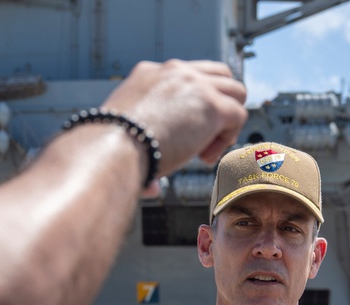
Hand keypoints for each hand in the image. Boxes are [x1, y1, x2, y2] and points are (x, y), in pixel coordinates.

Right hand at [103, 59, 247, 173]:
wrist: (112, 148)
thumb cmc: (112, 150)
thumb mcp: (128, 132)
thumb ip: (143, 146)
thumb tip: (151, 188)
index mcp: (151, 73)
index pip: (190, 77)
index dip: (195, 106)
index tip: (184, 133)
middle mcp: (175, 71)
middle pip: (220, 76)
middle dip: (219, 106)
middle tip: (202, 139)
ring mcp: (196, 85)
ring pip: (236, 93)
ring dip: (226, 123)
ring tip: (204, 151)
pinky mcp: (213, 106)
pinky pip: (238, 116)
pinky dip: (226, 140)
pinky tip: (204, 157)